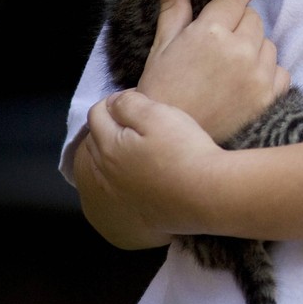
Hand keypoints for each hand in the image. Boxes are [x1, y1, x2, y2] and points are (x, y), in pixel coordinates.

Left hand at [84, 89, 223, 237]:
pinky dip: (124, 170)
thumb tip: (114, 102)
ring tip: (141, 139)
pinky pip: (118, 183)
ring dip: (115, 147)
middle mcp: (106, 172)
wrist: (206, 194)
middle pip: (96, 138)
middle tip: (141, 116)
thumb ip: (128, 104)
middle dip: (111, 122)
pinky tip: (144, 166)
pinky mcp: (135, 206)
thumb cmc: (183, 150)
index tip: (141, 98)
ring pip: (104, 163)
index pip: (96, 113)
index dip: (116, 99)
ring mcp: (119, 192)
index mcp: (108, 147)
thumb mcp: (156, 114)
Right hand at [137, 0, 289, 143]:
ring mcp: (257, 75)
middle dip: (239, 23)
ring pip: (268, 43)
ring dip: (254, 47)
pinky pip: (281, 71)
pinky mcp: (268, 98)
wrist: (170, 141)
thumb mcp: (163, 46)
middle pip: (254, 18)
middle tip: (221, 40)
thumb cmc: (162, 90)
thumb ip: (173, 8)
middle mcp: (239, 50)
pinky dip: (268, 72)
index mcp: (210, 32)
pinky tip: (246, 81)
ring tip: (231, 63)